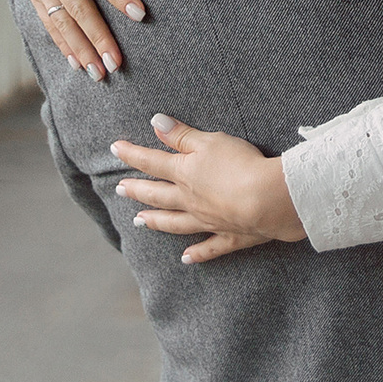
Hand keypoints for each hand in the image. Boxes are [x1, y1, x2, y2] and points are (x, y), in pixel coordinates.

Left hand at [114, 113, 307, 264]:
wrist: (268, 200)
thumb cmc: (240, 165)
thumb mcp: (210, 141)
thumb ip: (182, 135)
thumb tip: (155, 123)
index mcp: (185, 174)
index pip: (152, 162)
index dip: (132, 154)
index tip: (114, 148)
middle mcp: (190, 200)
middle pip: (158, 195)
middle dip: (138, 191)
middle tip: (120, 190)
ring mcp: (208, 221)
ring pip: (175, 223)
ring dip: (156, 222)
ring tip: (139, 222)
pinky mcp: (230, 236)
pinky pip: (209, 248)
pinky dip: (197, 254)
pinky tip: (186, 258)